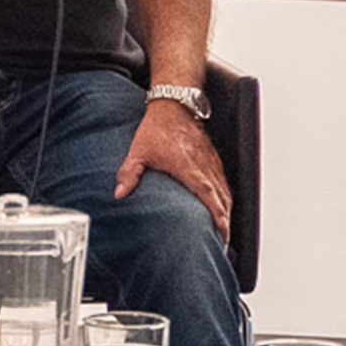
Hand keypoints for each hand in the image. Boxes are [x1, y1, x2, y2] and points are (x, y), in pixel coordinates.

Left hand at [114, 103, 230, 237]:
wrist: (174, 104)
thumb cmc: (157, 127)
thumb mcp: (139, 151)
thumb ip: (129, 173)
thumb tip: (118, 194)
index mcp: (189, 168)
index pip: (209, 197)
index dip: (218, 216)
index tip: (222, 233)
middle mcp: (204, 166)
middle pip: (222, 199)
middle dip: (226, 222)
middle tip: (223, 242)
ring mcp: (211, 162)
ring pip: (226, 191)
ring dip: (227, 212)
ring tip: (224, 230)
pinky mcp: (212, 157)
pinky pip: (223, 181)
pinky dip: (225, 197)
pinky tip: (221, 206)